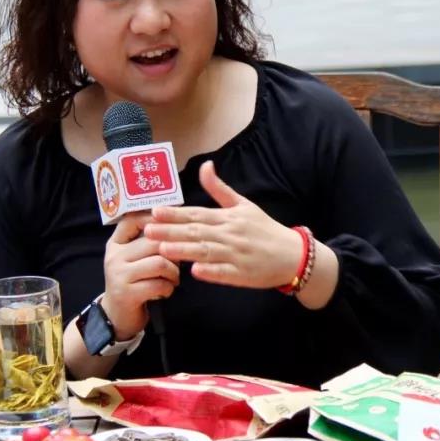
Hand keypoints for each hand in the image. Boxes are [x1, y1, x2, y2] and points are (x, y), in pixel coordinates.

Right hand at [102, 211, 180, 338]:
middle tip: (178, 263)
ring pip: (160, 263)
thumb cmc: (133, 282)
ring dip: (174, 272)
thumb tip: (177, 224)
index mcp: (117, 243)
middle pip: (154, 242)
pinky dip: (168, 288)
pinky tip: (165, 291)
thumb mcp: (134, 258)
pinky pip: (158, 284)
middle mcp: (115, 255)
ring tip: (173, 279)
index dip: (155, 219)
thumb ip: (148, 242)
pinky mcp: (126, 293)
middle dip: (174, 252)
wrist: (116, 315)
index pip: (133, 220)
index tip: (172, 225)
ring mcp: (118, 274)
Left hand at [145, 161, 303, 288]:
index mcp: (228, 217)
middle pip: (196, 232)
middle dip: (171, 231)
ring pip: (206, 251)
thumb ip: (220, 189)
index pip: (197, 214)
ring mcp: (235, 255)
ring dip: (184, 250)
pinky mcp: (241, 274)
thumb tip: (205, 166)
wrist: (292, 254)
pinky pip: (223, 273)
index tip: (155, 212)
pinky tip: (194, 271)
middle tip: (147, 231)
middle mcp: (230, 234)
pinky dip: (210, 271)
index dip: (175, 213)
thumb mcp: (243, 204)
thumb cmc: (265, 229)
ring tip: (162, 249)